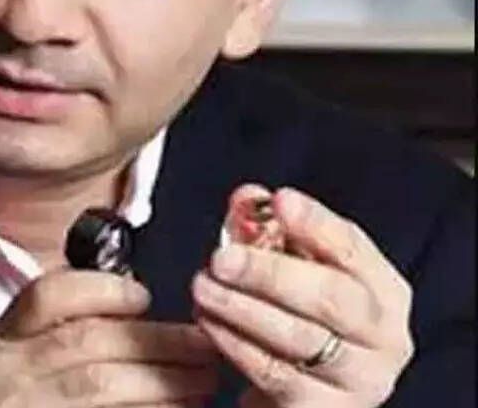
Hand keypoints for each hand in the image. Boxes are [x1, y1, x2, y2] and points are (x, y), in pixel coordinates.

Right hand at [0, 269, 219, 406]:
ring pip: (104, 384)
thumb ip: (78, 328)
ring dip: (165, 381)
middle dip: (156, 340)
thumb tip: (141, 308)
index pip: (48, 296)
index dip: (101, 291)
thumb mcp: (41, 361)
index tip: (144, 297)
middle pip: (88, 340)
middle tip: (202, 344)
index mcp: (5, 341)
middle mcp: (7, 375)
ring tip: (202, 379)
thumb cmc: (47, 400)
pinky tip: (181, 407)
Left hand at [192, 186, 414, 406]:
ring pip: (299, 338)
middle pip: (332, 299)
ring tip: (203, 287)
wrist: (305, 396)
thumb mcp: (294, 275)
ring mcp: (359, 379)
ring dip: (242, 307)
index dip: (316, 223)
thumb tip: (246, 197)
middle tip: (221, 258)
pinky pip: (274, 373)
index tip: (279, 201)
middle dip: (271, 273)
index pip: (354, 249)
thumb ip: (272, 233)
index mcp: (382, 292)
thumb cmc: (301, 323)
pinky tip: (207, 322)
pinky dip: (235, 343)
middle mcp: (383, 338)